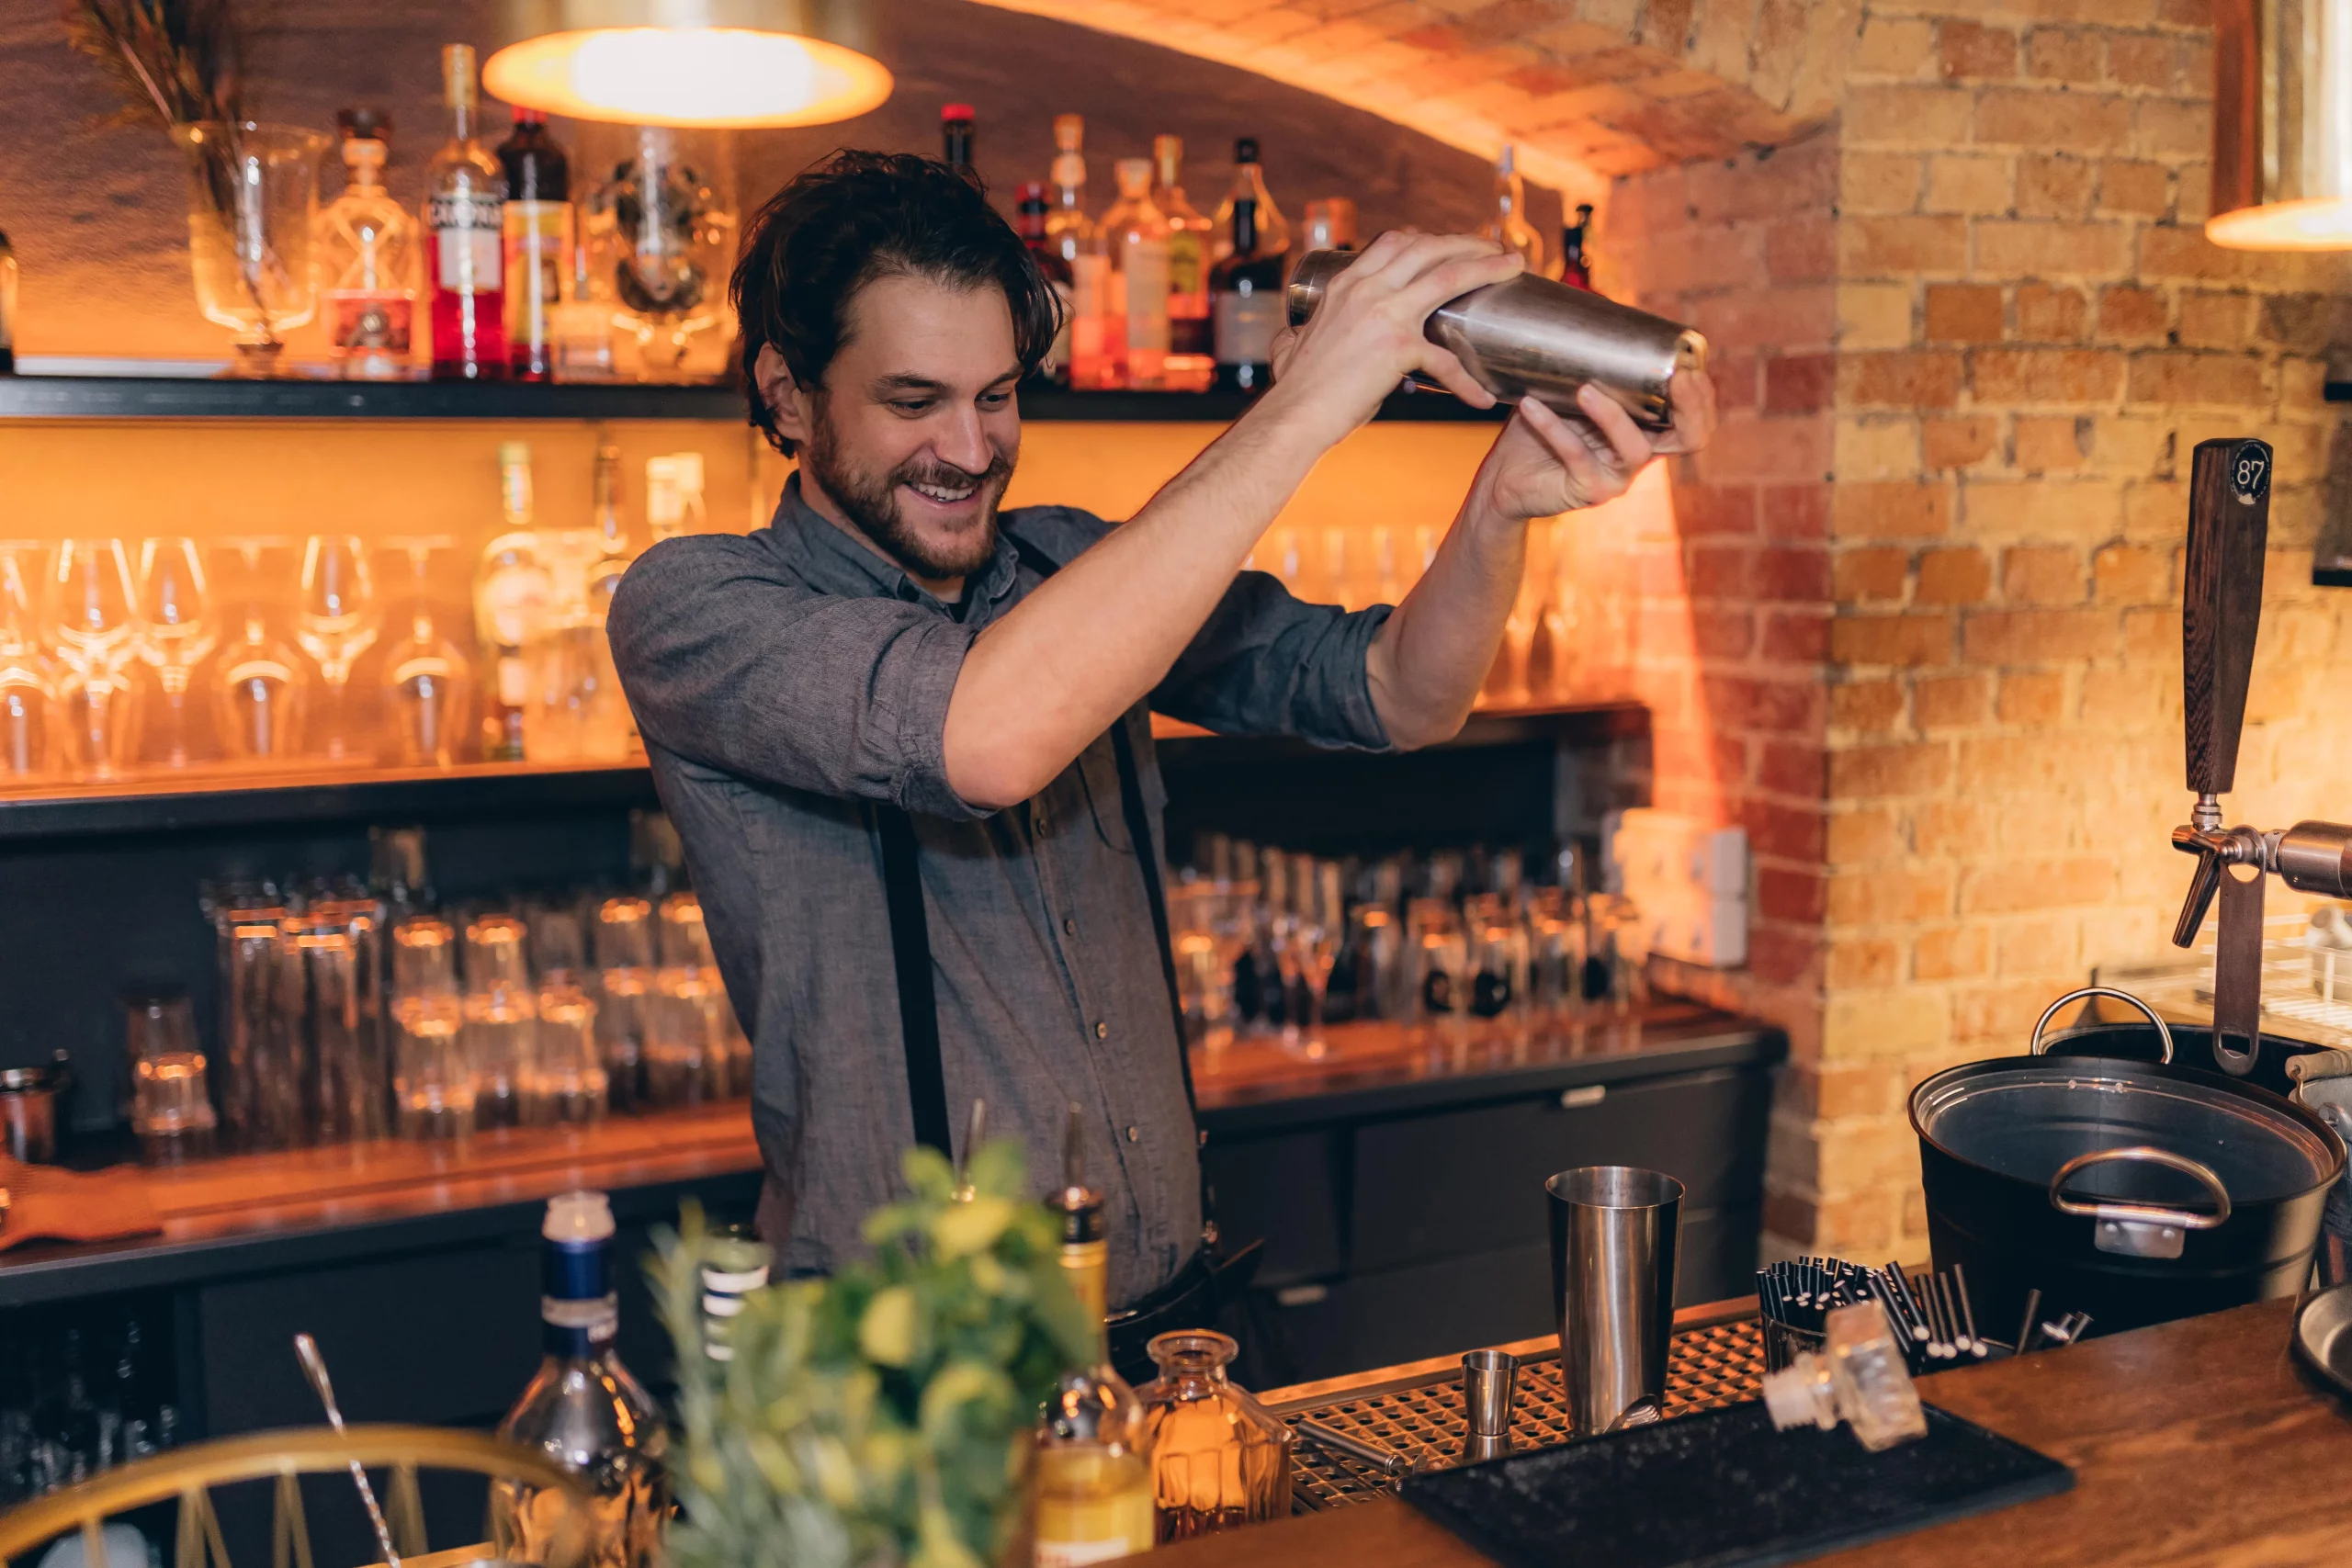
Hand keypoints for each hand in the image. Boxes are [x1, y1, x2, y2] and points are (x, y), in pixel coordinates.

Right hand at [1264, 230, 1524, 446]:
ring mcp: (1383, 314)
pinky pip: (1445, 361)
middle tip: (1494, 248)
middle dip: (1467, 241)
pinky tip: (1482, 398)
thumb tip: (1287, 339)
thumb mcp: (1287, 347)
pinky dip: (1466, 381)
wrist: (1293, 416)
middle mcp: (1366, 290)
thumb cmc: (1292, 390)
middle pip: (1427, 247)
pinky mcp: (1397, 347)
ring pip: (1448, 277)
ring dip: (1487, 267)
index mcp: (1344, 284)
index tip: (1448, 246)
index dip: (1428, 239)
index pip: (1394, 243)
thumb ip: (1292, 336)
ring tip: (1514, 267)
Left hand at [1479, 370, 1718, 521]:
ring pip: (1634, 448)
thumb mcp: (1568, 390)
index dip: (1702, 397)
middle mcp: (1640, 455)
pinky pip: (1576, 456)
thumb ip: (1589, 364)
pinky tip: (1531, 406)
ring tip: (1584, 389)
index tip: (1689, 367)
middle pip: (1689, 439)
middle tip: (1679, 378)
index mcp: (1646, 429)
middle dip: (1691, 407)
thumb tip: (1594, 309)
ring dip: (1612, 415)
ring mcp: (1617, 477)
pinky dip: (1552, 428)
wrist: (1505, 477)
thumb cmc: (1541, 428)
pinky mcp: (1587, 490)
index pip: (1694, 419)